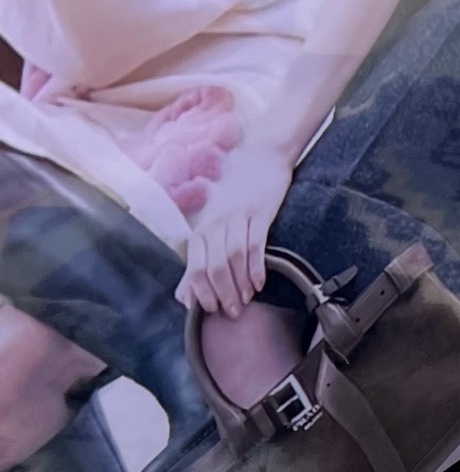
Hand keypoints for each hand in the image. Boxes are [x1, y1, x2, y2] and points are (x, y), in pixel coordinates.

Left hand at [176, 139, 294, 317]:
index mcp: (202, 229)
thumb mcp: (215, 229)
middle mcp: (215, 223)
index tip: (213, 310)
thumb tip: (184, 298)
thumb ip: (199, 264)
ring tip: (246, 300)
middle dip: (222, 293)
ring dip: (239, 283)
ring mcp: (236, 217)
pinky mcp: (258, 213)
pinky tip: (260, 283)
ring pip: (232, 258)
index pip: (195, 267)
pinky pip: (254, 244)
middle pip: (214, 266)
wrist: (262, 159)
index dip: (202, 292)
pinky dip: (256, 267)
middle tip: (233, 312)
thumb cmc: (238, 200)